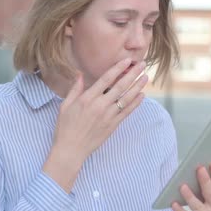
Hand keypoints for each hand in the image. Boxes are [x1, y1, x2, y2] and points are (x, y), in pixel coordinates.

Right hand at [43, 58, 147, 190]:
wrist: (71, 149)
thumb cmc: (65, 127)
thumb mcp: (65, 105)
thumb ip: (75, 89)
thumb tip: (80, 74)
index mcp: (87, 98)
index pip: (106, 79)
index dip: (118, 68)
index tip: (127, 60)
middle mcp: (100, 105)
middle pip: (120, 86)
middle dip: (132, 74)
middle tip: (143, 64)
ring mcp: (108, 116)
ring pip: (126, 98)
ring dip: (137, 86)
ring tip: (145, 77)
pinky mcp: (113, 125)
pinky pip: (127, 112)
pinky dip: (135, 103)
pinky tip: (142, 95)